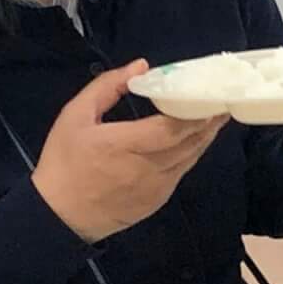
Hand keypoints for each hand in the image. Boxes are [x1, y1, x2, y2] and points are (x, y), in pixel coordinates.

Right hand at [31, 61, 226, 242]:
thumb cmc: (64, 162)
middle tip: (222, 101)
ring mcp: (156, 187)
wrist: (60, 216)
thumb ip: (107, 87)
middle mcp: (147, 167)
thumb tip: (141, 67)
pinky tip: (194, 140)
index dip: (195, 111)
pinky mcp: (158, 200)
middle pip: (189, 141)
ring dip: (204, 136)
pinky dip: (191, 153)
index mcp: (124, 145)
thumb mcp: (75, 116)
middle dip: (208, 120)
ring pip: (191, 157)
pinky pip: (182, 171)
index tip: (208, 93)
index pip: (172, 127)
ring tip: (215, 117)